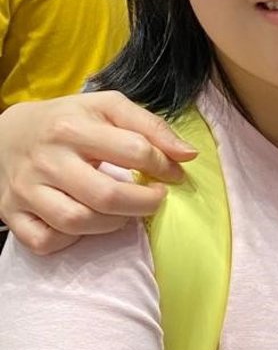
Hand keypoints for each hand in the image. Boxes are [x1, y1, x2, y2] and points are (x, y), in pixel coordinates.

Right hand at [0, 93, 196, 253]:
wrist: (6, 134)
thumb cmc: (68, 121)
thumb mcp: (107, 108)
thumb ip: (150, 126)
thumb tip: (188, 155)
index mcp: (72, 126)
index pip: (133, 151)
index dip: (164, 166)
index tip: (173, 174)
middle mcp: (47, 159)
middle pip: (106, 196)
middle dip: (144, 204)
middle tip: (155, 200)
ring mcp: (26, 189)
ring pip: (76, 222)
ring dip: (112, 224)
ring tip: (124, 212)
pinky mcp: (12, 214)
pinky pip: (45, 241)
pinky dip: (68, 241)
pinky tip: (83, 225)